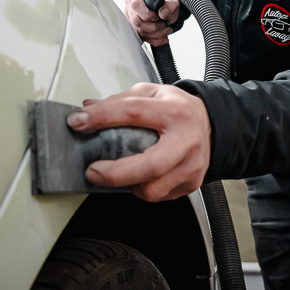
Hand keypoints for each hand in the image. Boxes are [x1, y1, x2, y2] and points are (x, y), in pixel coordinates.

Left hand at [66, 83, 210, 201]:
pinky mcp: (190, 183)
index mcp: (174, 110)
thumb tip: (88, 109)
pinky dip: (142, 189)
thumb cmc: (178, 109)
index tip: (78, 123)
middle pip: (149, 164)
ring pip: (152, 189)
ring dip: (127, 185)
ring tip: (120, 174)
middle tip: (93, 171)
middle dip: (115, 173)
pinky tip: (139, 177)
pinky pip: (158, 196)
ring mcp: (191, 165)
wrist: (212, 124)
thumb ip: (119, 100)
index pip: (133, 112)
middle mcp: (186, 139)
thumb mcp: (151, 93)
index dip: (101, 118)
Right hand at [124, 0, 179, 46]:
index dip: (148, 14)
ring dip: (156, 34)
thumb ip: (170, 4)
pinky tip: (163, 37)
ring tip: (167, 29)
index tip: (158, 16)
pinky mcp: (133, 29)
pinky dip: (155, 40)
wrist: (166, 9)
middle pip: (136, 21)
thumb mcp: (173, 1)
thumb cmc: (166, 2)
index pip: (136, 5)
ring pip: (139, 32)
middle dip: (154, 27)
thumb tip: (162, 13)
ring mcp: (130, 19)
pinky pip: (142, 39)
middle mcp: (130, 6)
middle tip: (164, 24)